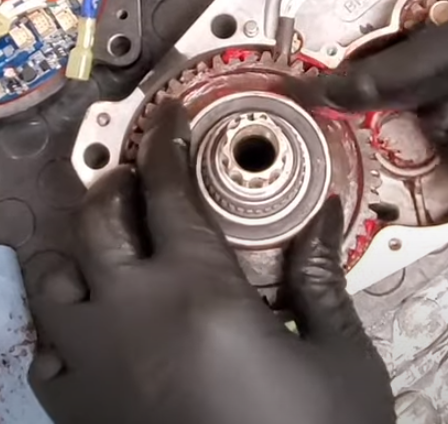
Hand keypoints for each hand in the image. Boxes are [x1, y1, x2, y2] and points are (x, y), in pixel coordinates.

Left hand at [23, 103, 393, 423]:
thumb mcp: (339, 356)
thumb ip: (319, 278)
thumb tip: (322, 214)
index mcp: (201, 295)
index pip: (172, 194)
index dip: (167, 146)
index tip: (167, 117)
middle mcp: (130, 319)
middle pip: (98, 221)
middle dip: (119, 185)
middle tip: (148, 177)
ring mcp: (91, 370)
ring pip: (52, 279)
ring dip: (81, 247)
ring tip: (116, 243)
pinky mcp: (77, 416)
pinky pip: (44, 349)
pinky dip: (63, 320)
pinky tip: (99, 324)